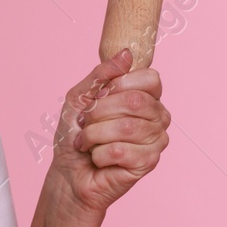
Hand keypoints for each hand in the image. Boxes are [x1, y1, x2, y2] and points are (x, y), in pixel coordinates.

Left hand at [51, 47, 170, 214]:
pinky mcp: (149, 162)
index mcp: (145, 96)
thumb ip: (101, 74)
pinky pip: (121, 151)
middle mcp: (157, 116)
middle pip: (135, 101)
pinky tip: (98, 158)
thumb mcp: (79, 97)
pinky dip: (99, 154)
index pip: (150, 78)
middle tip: (87, 124)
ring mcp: (157, 140)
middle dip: (98, 112)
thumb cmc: (75, 134)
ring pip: (127, 127)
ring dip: (94, 135)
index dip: (119, 84)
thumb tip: (127, 54)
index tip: (99, 96)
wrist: (68, 173)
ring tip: (88, 142)